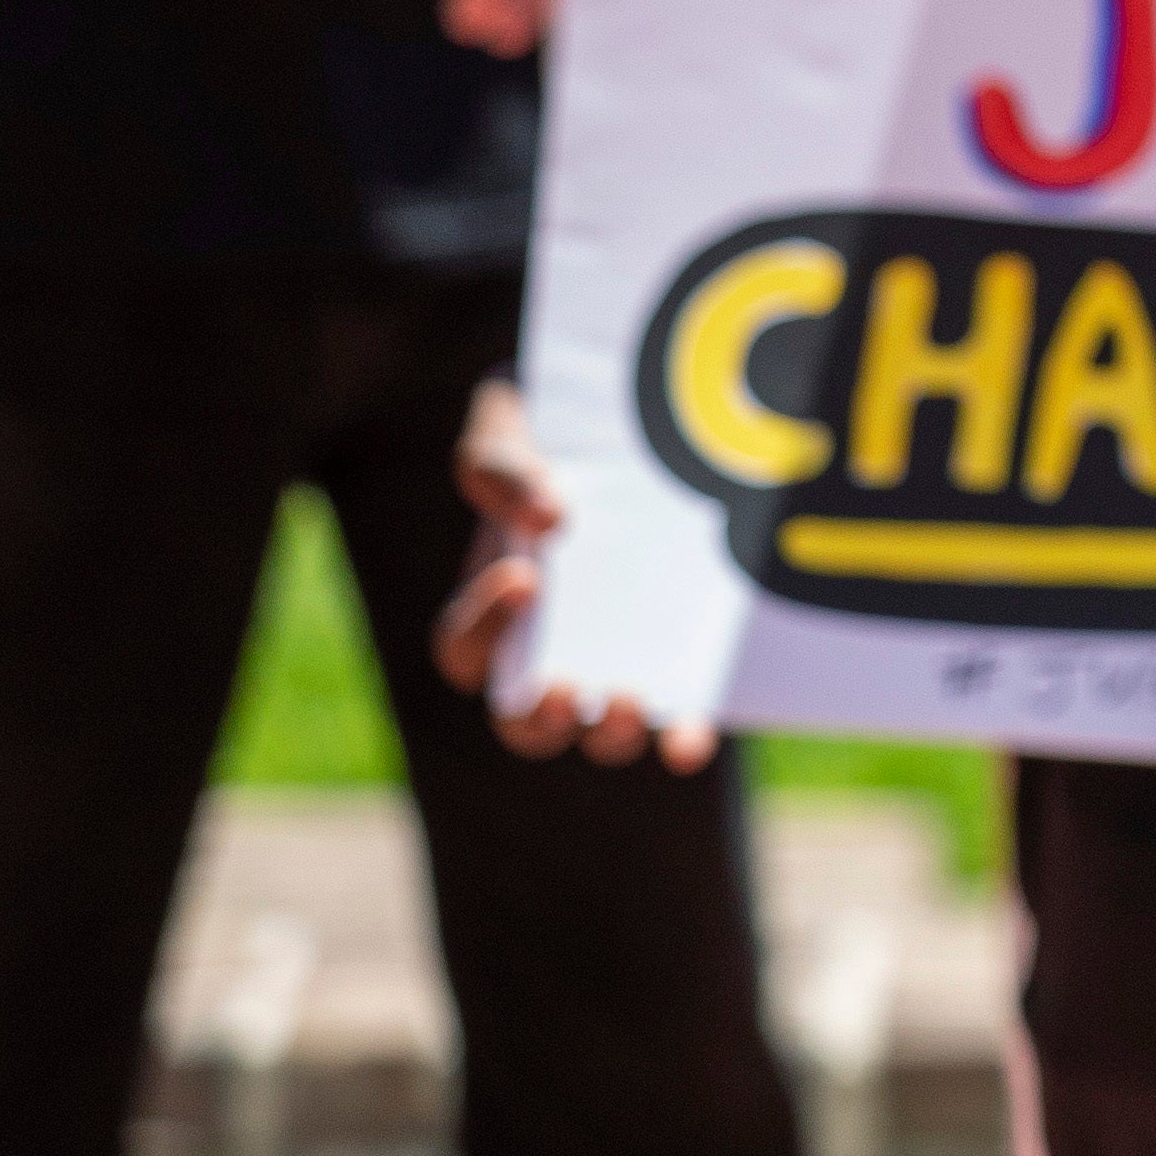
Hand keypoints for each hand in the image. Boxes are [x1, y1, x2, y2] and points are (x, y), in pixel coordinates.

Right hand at [431, 375, 713, 768]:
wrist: (637, 415)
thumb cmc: (546, 432)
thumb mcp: (508, 429)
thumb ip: (501, 466)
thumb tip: (551, 516)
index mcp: (492, 608)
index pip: (464, 646)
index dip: (483, 625)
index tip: (523, 576)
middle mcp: (547, 650)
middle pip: (523, 722)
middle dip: (540, 720)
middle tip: (564, 690)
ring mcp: (613, 660)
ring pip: (597, 732)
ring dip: (611, 734)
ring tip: (632, 705)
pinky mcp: (679, 660)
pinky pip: (674, 717)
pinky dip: (679, 737)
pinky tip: (690, 740)